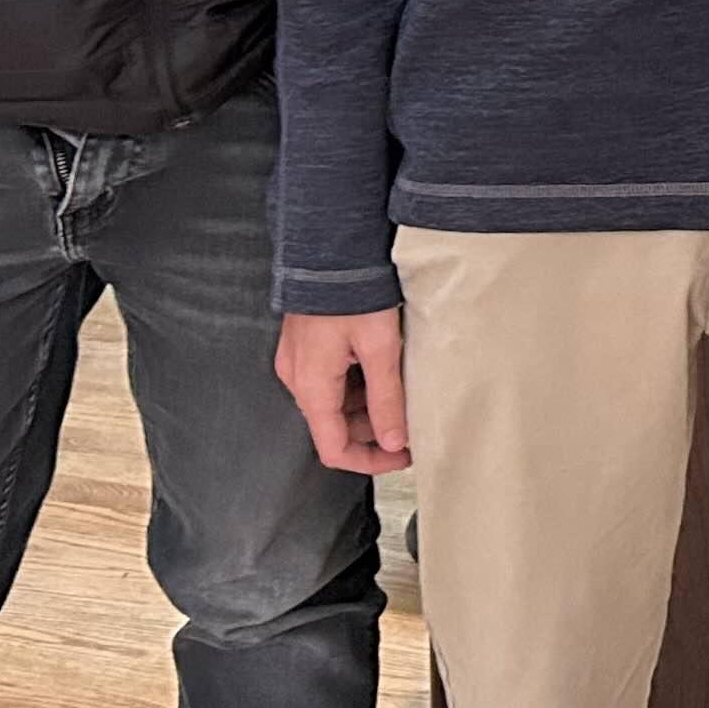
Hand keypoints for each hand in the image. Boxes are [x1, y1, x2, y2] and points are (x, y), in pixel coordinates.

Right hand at [275, 308, 410, 472]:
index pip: (334, 449)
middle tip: (411, 421)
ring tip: (402, 391)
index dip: (370, 461)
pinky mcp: (305, 344)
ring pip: (334, 401)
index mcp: (312, 387)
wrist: (330, 246)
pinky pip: (330, 378)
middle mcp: (297, 378)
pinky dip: (356, 383)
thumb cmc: (353, 292)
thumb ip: (387, 398)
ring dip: (366, 405)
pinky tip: (383, 367)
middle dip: (374, 430)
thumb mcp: (380, 347)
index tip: (403, 455)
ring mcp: (299, 361)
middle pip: (334, 425)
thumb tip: (395, 441)